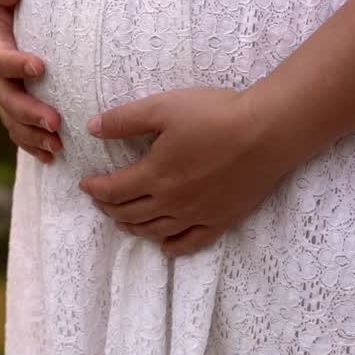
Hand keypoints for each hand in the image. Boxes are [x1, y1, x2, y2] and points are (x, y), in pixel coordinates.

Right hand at [0, 0, 61, 162]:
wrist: (15, 11)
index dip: (15, 64)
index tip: (40, 67)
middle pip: (5, 97)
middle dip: (28, 112)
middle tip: (55, 122)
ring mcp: (3, 92)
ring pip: (12, 120)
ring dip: (33, 135)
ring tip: (58, 146)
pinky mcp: (15, 105)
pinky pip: (20, 131)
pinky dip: (34, 145)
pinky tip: (54, 157)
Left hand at [78, 87, 290, 256]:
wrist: (268, 132)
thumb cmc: (216, 114)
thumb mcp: (163, 107)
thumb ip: (124, 120)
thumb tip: (92, 128)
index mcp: (155, 174)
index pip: (114, 190)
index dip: (96, 189)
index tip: (85, 184)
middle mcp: (172, 202)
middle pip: (131, 213)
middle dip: (109, 208)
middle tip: (100, 201)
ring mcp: (197, 214)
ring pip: (156, 231)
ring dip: (133, 228)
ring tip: (123, 222)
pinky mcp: (222, 220)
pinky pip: (191, 242)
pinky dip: (173, 247)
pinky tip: (165, 247)